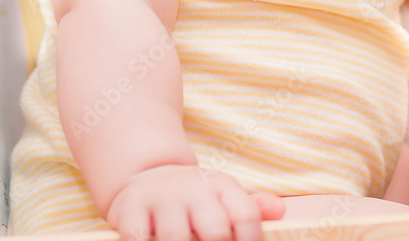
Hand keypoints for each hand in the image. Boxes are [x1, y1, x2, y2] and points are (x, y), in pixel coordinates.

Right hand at [106, 164, 284, 240]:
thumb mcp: (223, 196)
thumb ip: (251, 208)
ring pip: (176, 238)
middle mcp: (193, 189)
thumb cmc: (195, 197)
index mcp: (221, 186)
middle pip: (217, 232)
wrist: (148, 174)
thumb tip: (279, 211)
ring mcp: (161, 198)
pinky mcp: (129, 210)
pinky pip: (137, 238)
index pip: (247, 216)